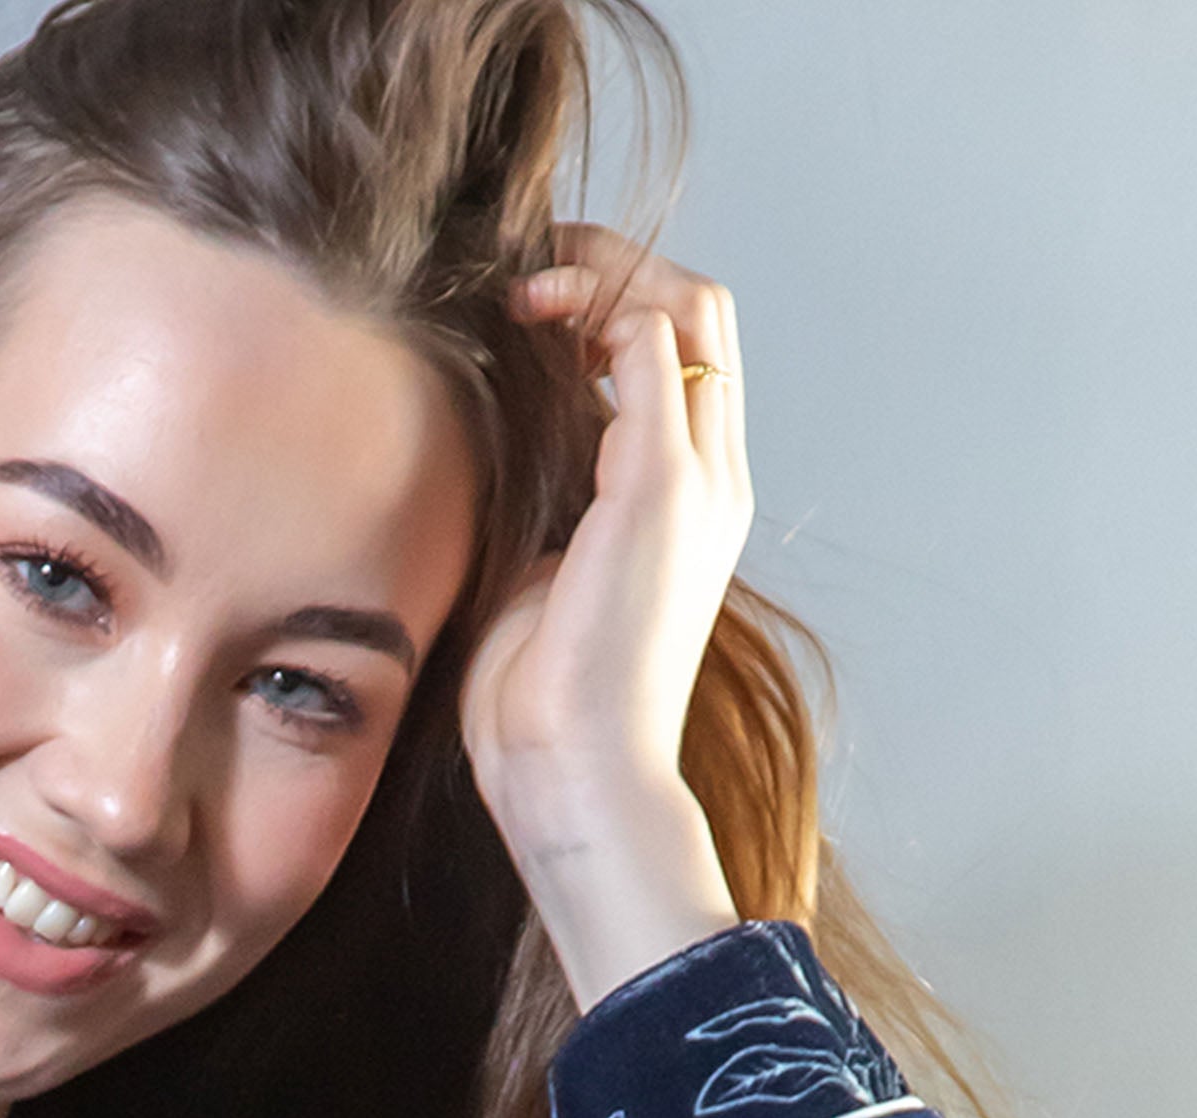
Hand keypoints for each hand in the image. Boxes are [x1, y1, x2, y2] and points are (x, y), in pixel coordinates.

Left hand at [462, 224, 753, 1013]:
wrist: (573, 772)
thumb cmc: (540, 698)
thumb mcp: (536, 567)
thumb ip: (541, 494)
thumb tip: (486, 430)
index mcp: (688, 500)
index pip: (682, 353)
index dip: (612, 302)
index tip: (528, 308)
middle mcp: (711, 478)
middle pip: (702, 310)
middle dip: (616, 267)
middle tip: (528, 273)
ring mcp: (698, 479)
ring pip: (691, 306)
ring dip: (608, 273)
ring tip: (527, 290)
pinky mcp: (664, 487)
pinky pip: (657, 342)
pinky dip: (598, 306)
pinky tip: (532, 318)